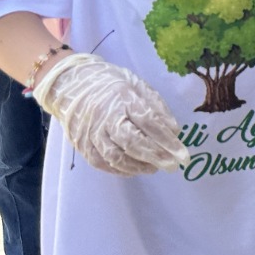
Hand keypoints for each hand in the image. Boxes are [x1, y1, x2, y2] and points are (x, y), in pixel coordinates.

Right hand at [34, 53, 189, 175]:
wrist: (71, 84)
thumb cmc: (112, 84)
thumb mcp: (138, 86)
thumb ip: (157, 107)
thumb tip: (174, 131)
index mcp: (123, 98)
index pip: (149, 122)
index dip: (167, 141)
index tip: (183, 155)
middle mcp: (106, 117)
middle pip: (132, 141)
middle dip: (156, 157)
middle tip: (173, 167)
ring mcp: (91, 132)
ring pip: (116, 156)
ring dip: (139, 166)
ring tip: (155, 168)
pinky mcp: (82, 144)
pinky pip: (101, 162)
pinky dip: (120, 170)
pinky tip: (134, 170)